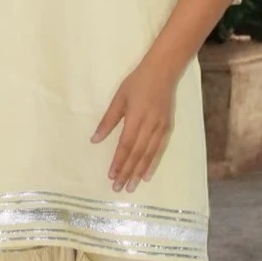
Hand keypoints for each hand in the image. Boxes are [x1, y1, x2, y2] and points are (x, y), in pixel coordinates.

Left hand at [92, 61, 176, 192]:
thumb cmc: (137, 83)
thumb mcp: (119, 98)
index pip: (126, 146)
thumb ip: (108, 121)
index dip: (118, 162)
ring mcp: (160, 128)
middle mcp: (149, 126)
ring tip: (131, 187)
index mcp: (135, 118)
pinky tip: (146, 175)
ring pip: (148, 155)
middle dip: (127, 172)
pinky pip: (159, 150)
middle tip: (118, 188)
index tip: (111, 176)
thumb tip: (95, 140)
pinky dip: (152, 164)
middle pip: (137, 154)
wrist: (163, 72)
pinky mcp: (167, 128)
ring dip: (138, 173)